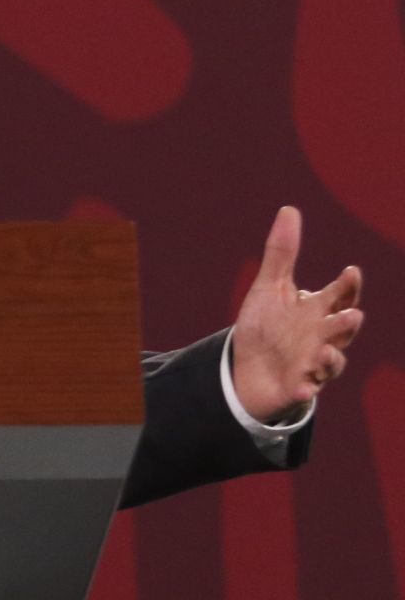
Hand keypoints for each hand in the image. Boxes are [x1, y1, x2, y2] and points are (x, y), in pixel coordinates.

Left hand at [230, 206, 363, 422]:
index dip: (346, 285)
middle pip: (341, 329)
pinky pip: (305, 390)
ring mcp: (313, 364)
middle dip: (346, 323)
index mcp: (319, 311)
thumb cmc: (266, 325)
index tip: (350, 271)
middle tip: (351, 315)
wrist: (248, 367)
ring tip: (324, 353)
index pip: (339, 295)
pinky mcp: (299, 387)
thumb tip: (289, 209)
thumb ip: (282, 253)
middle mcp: (322, 337)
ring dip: (330, 358)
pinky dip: (304, 390)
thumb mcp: (270, 287)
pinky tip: (301, 390)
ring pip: (330, 362)